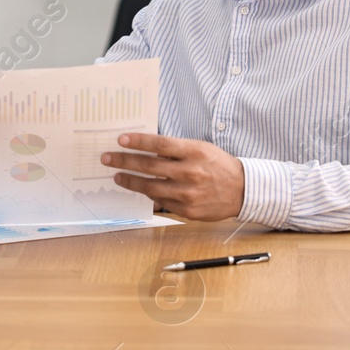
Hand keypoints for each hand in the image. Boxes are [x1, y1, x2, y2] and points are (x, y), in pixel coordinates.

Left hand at [103, 132, 245, 220]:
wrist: (242, 190)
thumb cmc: (218, 166)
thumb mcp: (201, 149)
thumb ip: (176, 151)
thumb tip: (148, 150)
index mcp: (194, 152)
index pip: (160, 144)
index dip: (138, 142)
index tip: (121, 140)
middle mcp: (190, 173)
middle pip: (150, 166)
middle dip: (124, 162)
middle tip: (107, 158)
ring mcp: (188, 194)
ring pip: (151, 188)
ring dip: (130, 182)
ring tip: (118, 177)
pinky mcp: (187, 210)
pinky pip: (161, 203)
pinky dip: (148, 196)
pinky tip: (139, 191)